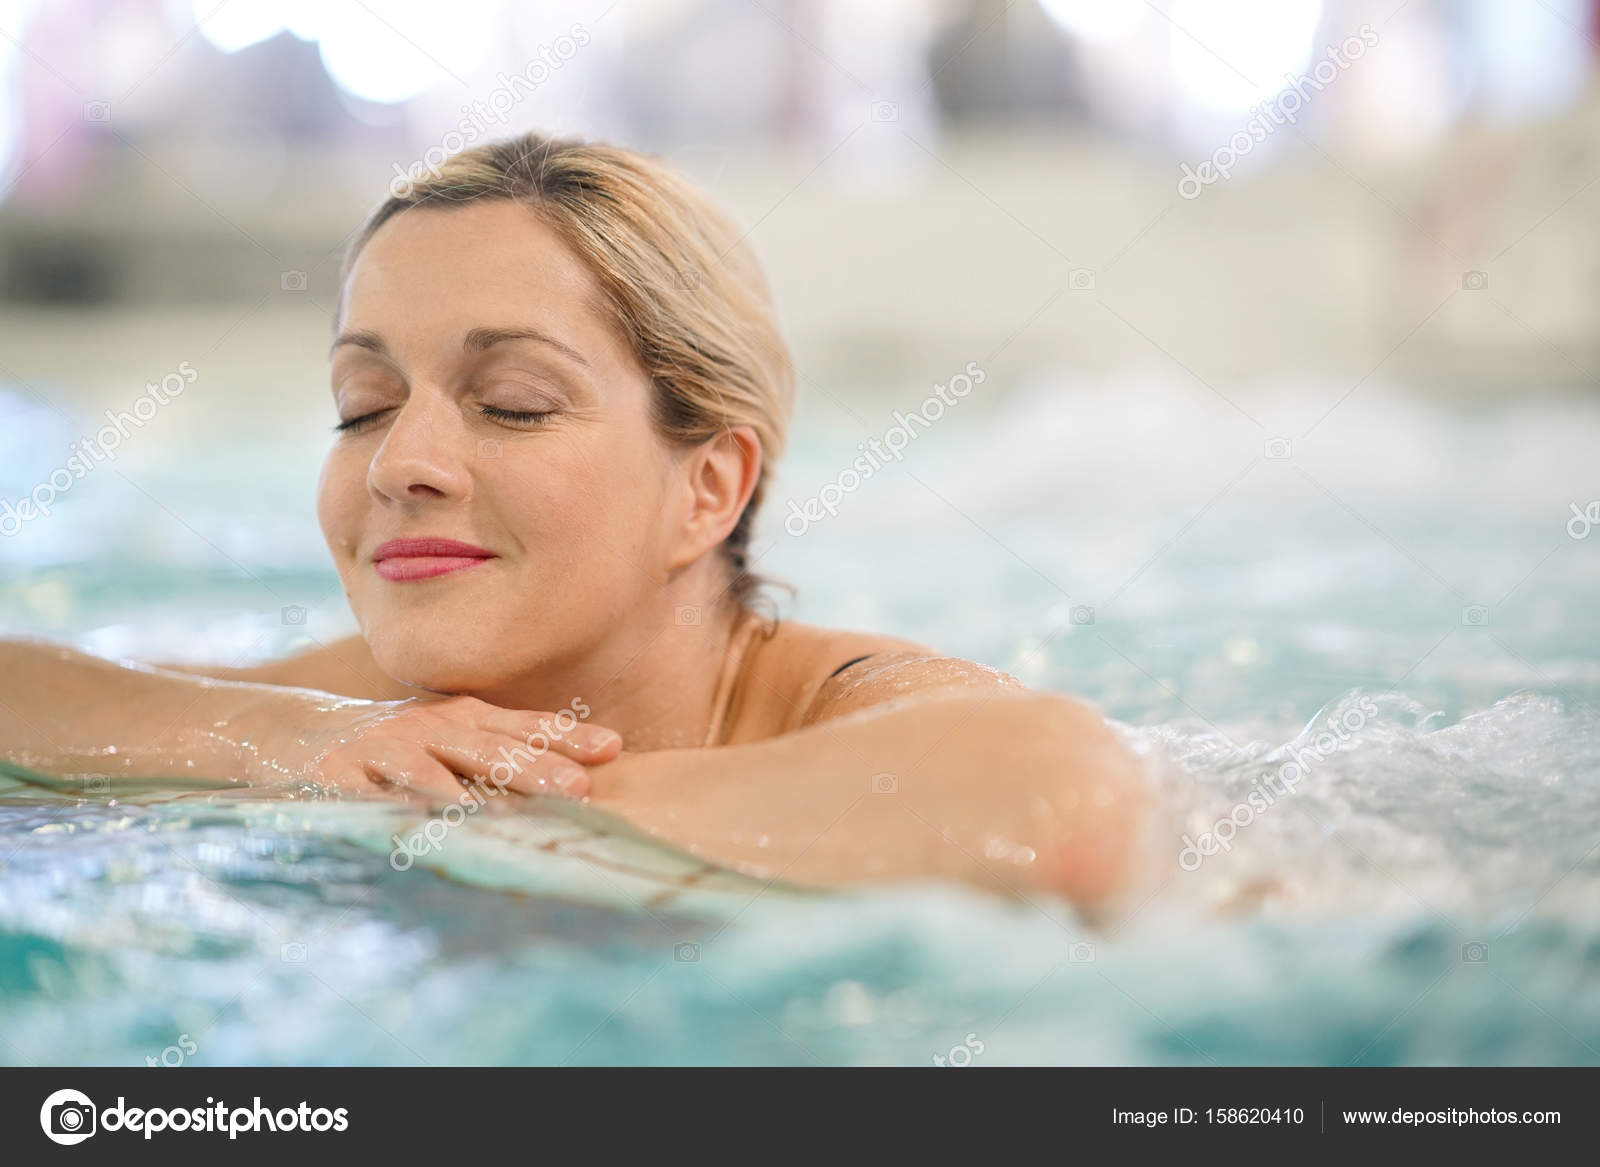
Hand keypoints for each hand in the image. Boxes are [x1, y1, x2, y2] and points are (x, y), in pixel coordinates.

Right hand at [249, 694, 620, 801]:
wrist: (290, 729)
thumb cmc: (388, 744)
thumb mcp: (446, 736)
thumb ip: (499, 748)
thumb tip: (575, 774)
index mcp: (459, 718)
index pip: (521, 726)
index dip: (566, 735)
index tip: (612, 748)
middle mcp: (425, 728)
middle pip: (486, 749)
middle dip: (534, 768)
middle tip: (578, 788)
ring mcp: (380, 748)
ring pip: (428, 772)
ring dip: (465, 795)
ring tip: (503, 818)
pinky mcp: (334, 774)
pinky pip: (366, 797)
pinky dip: (390, 813)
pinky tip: (412, 831)